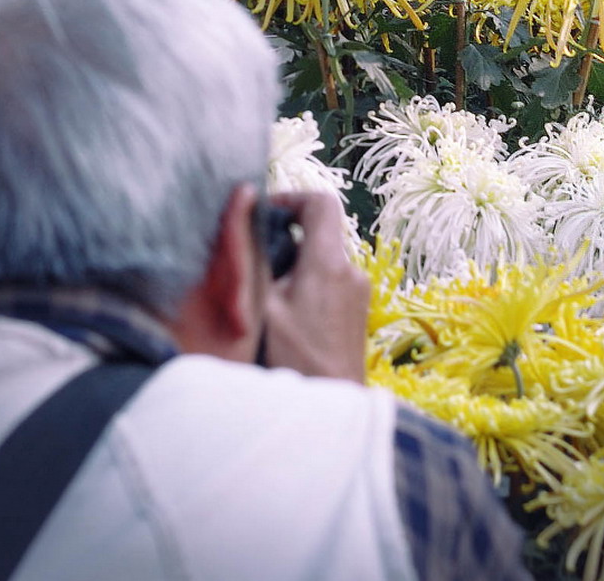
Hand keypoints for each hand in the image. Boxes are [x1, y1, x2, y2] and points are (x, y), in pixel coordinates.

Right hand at [263, 193, 369, 383]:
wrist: (332, 406)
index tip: (266, 215)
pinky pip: (332, 279)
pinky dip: (308, 284)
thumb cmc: (294, 360)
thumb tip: (244, 220)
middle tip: (257, 264)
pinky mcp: (359, 309)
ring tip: (268, 298)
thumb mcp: (262, 308)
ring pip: (323, 257)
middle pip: (320, 230)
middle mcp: (351, 270)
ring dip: (295, 265)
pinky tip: (288, 316)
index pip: (321, 202)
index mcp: (328, 263)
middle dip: (287, 238)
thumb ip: (255, 260)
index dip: (292, 198)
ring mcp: (359, 291)